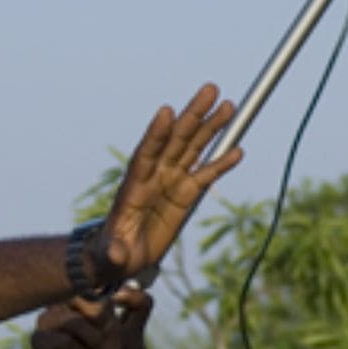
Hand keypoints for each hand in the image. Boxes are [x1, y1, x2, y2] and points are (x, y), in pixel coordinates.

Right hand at [32, 288, 153, 348]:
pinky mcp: (39, 339)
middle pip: (88, 297)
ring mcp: (50, 319)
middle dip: (104, 323)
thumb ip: (138, 306)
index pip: (106, 282)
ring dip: (91, 340)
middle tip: (105, 340)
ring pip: (73, 319)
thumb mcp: (134, 336)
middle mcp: (68, 304)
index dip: (123, 296)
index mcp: (89, 299)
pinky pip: (59, 338)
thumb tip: (123, 287)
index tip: (126, 309)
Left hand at [90, 84, 243, 285]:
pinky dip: (220, 163)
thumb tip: (118, 253)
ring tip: (229, 105)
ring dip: (210, 127)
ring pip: (192, 148)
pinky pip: (205, 174)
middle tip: (210, 90)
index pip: (146, 154)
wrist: (120, 258)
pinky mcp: (184, 195)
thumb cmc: (110, 254)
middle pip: (175, 140)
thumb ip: (115, 252)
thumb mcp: (111, 256)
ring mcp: (170, 183)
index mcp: (133, 187)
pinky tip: (237, 150)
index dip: (156, 134)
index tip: (168, 111)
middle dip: (192, 116)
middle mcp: (153, 177)